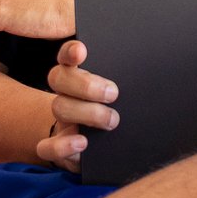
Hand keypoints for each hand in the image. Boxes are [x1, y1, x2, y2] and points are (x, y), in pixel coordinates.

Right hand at [36, 40, 118, 173]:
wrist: (104, 144)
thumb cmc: (118, 108)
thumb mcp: (123, 90)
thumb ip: (126, 80)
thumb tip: (150, 69)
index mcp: (80, 73)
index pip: (68, 55)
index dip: (70, 52)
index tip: (82, 51)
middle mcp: (66, 92)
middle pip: (59, 78)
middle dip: (85, 85)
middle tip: (114, 93)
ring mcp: (61, 118)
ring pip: (59, 107)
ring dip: (87, 113)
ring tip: (112, 120)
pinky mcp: (56, 145)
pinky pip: (46, 146)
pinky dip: (62, 145)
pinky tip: (82, 143)